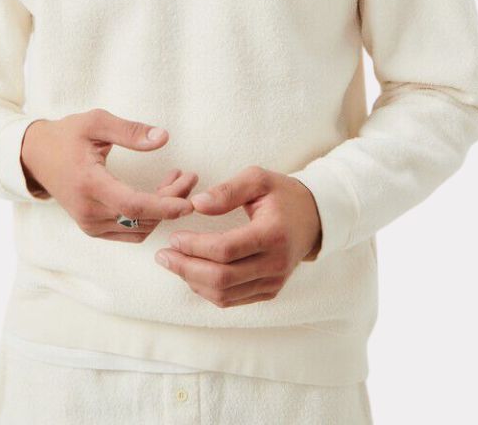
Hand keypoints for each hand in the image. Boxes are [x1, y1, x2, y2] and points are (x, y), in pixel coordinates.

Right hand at [20, 109, 197, 241]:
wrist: (36, 156)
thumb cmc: (67, 135)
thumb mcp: (96, 122)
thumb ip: (129, 131)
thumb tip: (163, 138)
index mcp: (89, 183)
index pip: (133, 204)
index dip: (165, 206)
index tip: (190, 201)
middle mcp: (89, 211)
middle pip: (141, 217)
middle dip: (172, 201)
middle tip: (190, 177)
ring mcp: (89, 224)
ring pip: (138, 228)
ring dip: (163, 210)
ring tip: (178, 181)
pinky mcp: (92, 228)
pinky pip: (129, 231)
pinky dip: (149, 217)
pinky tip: (160, 195)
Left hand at [153, 165, 322, 307]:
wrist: (314, 218)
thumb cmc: (282, 194)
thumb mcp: (257, 179)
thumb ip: (227, 190)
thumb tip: (196, 204)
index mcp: (272, 234)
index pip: (226, 249)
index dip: (195, 246)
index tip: (173, 237)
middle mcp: (275, 264)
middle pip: (222, 278)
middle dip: (187, 268)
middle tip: (163, 255)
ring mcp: (273, 281)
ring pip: (225, 294)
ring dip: (193, 281)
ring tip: (173, 263)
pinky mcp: (269, 291)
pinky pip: (233, 299)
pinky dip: (208, 290)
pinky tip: (192, 273)